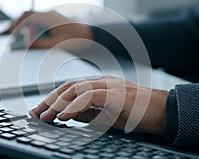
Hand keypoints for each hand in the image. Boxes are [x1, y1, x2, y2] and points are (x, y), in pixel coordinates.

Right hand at [7, 11, 92, 49]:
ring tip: (16, 35)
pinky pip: (40, 22)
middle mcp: (50, 16)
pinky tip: (29, 36)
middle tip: (8, 32)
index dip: (17, 24)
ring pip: (34, 18)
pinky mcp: (55, 23)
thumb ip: (40, 45)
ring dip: (25, 25)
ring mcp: (53, 19)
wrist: (90, 37)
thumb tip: (26, 46)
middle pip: (29, 15)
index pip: (28, 17)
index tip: (10, 32)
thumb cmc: (76, 40)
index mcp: (49, 18)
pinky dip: (32, 28)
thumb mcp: (56, 45)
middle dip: (18, 23)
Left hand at [30, 76, 167, 134]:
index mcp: (98, 85)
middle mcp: (101, 82)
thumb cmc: (135, 113)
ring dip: (58, 104)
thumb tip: (67, 115)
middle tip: (36, 114)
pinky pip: (91, 97)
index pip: (69, 89)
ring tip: (46, 116)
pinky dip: (75, 107)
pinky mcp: (116, 95)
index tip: (40, 111)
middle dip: (49, 100)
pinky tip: (65, 116)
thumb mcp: (105, 115)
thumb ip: (87, 112)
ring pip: (76, 89)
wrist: (162, 111)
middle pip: (68, 87)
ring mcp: (109, 86)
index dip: (52, 99)